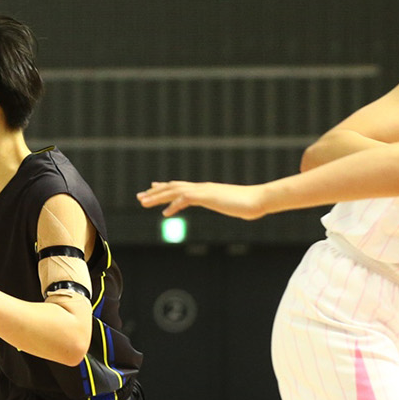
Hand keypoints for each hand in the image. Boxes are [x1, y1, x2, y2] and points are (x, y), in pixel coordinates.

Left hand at [137, 180, 270, 220]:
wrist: (259, 199)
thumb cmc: (247, 204)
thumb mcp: (229, 205)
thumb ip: (223, 203)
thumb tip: (226, 204)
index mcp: (205, 189)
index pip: (180, 186)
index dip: (164, 187)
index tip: (152, 188)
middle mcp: (201, 188)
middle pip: (172, 187)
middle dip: (155, 192)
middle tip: (140, 197)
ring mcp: (204, 191)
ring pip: (175, 191)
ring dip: (158, 196)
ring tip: (143, 203)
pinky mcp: (208, 196)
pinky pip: (186, 199)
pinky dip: (174, 205)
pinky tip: (165, 213)